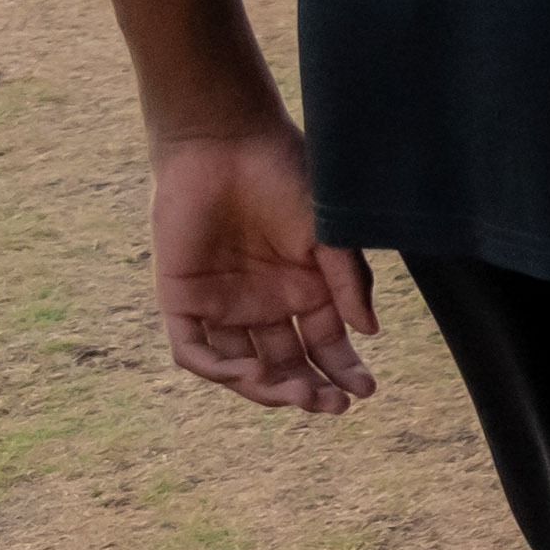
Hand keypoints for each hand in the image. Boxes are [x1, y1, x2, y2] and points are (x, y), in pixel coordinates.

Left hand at [150, 128, 369, 411]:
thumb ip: (348, 282)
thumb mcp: (330, 232)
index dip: (344, 371)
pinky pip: (194, 349)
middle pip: (286, 365)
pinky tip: (250, 371)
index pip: (325, 346)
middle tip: (329, 405)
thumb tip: (367, 331)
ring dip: (268, 388)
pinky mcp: (182, 300)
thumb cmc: (286, 176)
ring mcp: (222, 306)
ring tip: (296, 394)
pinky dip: (219, 368)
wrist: (224, 144)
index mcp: (305, 289)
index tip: (366, 391)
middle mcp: (264, 305)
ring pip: (242, 367)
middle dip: (309, 390)